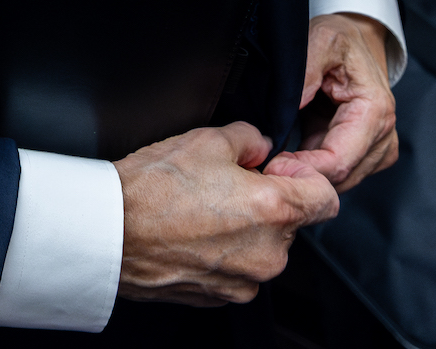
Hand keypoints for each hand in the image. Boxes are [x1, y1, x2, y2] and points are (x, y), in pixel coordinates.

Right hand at [115, 122, 338, 306]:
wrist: (108, 233)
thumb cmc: (152, 189)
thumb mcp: (207, 139)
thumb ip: (249, 138)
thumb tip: (259, 146)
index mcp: (275, 211)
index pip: (327, 198)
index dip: (304, 177)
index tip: (277, 171)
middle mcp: (269, 254)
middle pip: (291, 223)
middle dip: (267, 202)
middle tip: (225, 184)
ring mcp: (245, 281)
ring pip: (263, 247)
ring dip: (245, 229)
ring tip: (202, 210)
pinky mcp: (221, 297)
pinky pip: (238, 269)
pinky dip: (223, 253)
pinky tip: (191, 233)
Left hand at [273, 13, 396, 190]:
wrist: (357, 38)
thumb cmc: (342, 38)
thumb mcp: (321, 38)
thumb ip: (307, 69)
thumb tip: (293, 103)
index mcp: (375, 112)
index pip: (339, 162)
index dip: (303, 169)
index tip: (273, 164)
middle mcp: (383, 135)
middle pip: (340, 178)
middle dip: (303, 174)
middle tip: (267, 163)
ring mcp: (378, 147)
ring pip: (339, 182)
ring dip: (308, 173)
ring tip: (278, 157)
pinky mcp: (367, 153)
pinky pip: (338, 173)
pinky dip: (315, 168)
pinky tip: (294, 154)